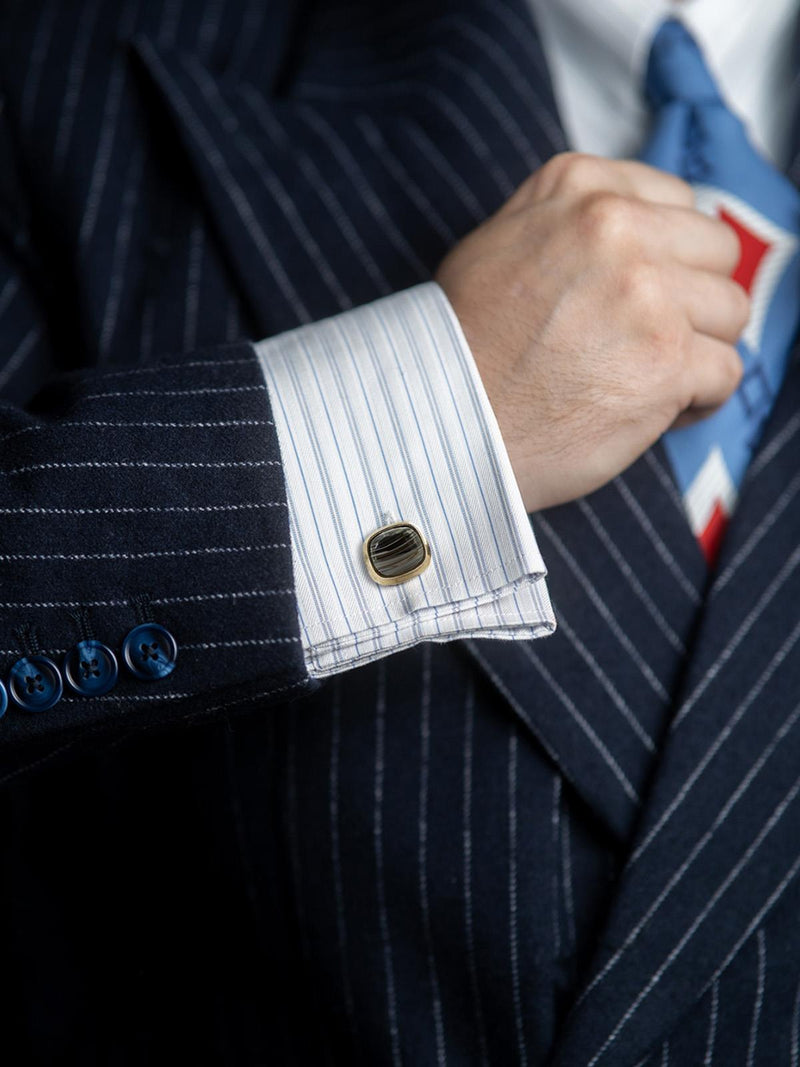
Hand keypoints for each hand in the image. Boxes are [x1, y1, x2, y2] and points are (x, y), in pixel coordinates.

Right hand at [435, 152, 747, 511]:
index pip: (677, 203)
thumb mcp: (497, 242)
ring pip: (731, 312)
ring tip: (653, 377)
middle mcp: (617, 229)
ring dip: (700, 349)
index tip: (648, 292)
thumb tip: (630, 228)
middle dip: (694, 299)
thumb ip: (566, 221)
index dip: (670, 256)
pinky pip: (726, 372)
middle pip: (716, 253)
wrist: (445, 419)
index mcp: (578, 190)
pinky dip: (701, 399)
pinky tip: (662, 410)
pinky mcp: (666, 361)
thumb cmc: (463, 345)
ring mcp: (647, 294)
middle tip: (653, 338)